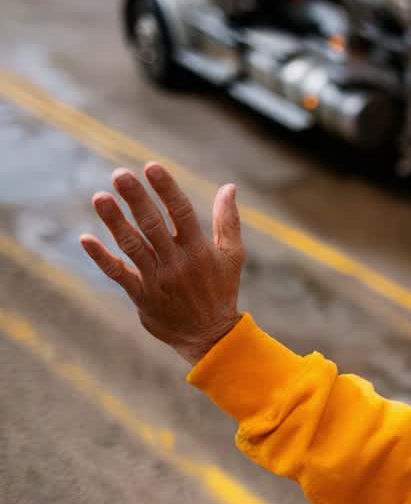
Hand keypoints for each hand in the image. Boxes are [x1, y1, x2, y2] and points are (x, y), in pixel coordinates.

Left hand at [80, 163, 244, 365]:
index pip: (182, 213)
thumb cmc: (220, 290)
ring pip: (133, 246)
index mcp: (200, 250)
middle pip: (153, 225)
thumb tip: (229, 187)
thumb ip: (227, 220)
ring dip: (115, 221)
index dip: (166, 189)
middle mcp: (178, 263)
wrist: (209, 336)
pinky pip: (118, 274)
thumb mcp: (232, 256)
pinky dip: (101, 257)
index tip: (151, 167)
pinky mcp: (141, 296)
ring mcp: (158, 279)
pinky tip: (86, 239)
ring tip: (99, 197)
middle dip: (136, 199)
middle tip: (119, 175)